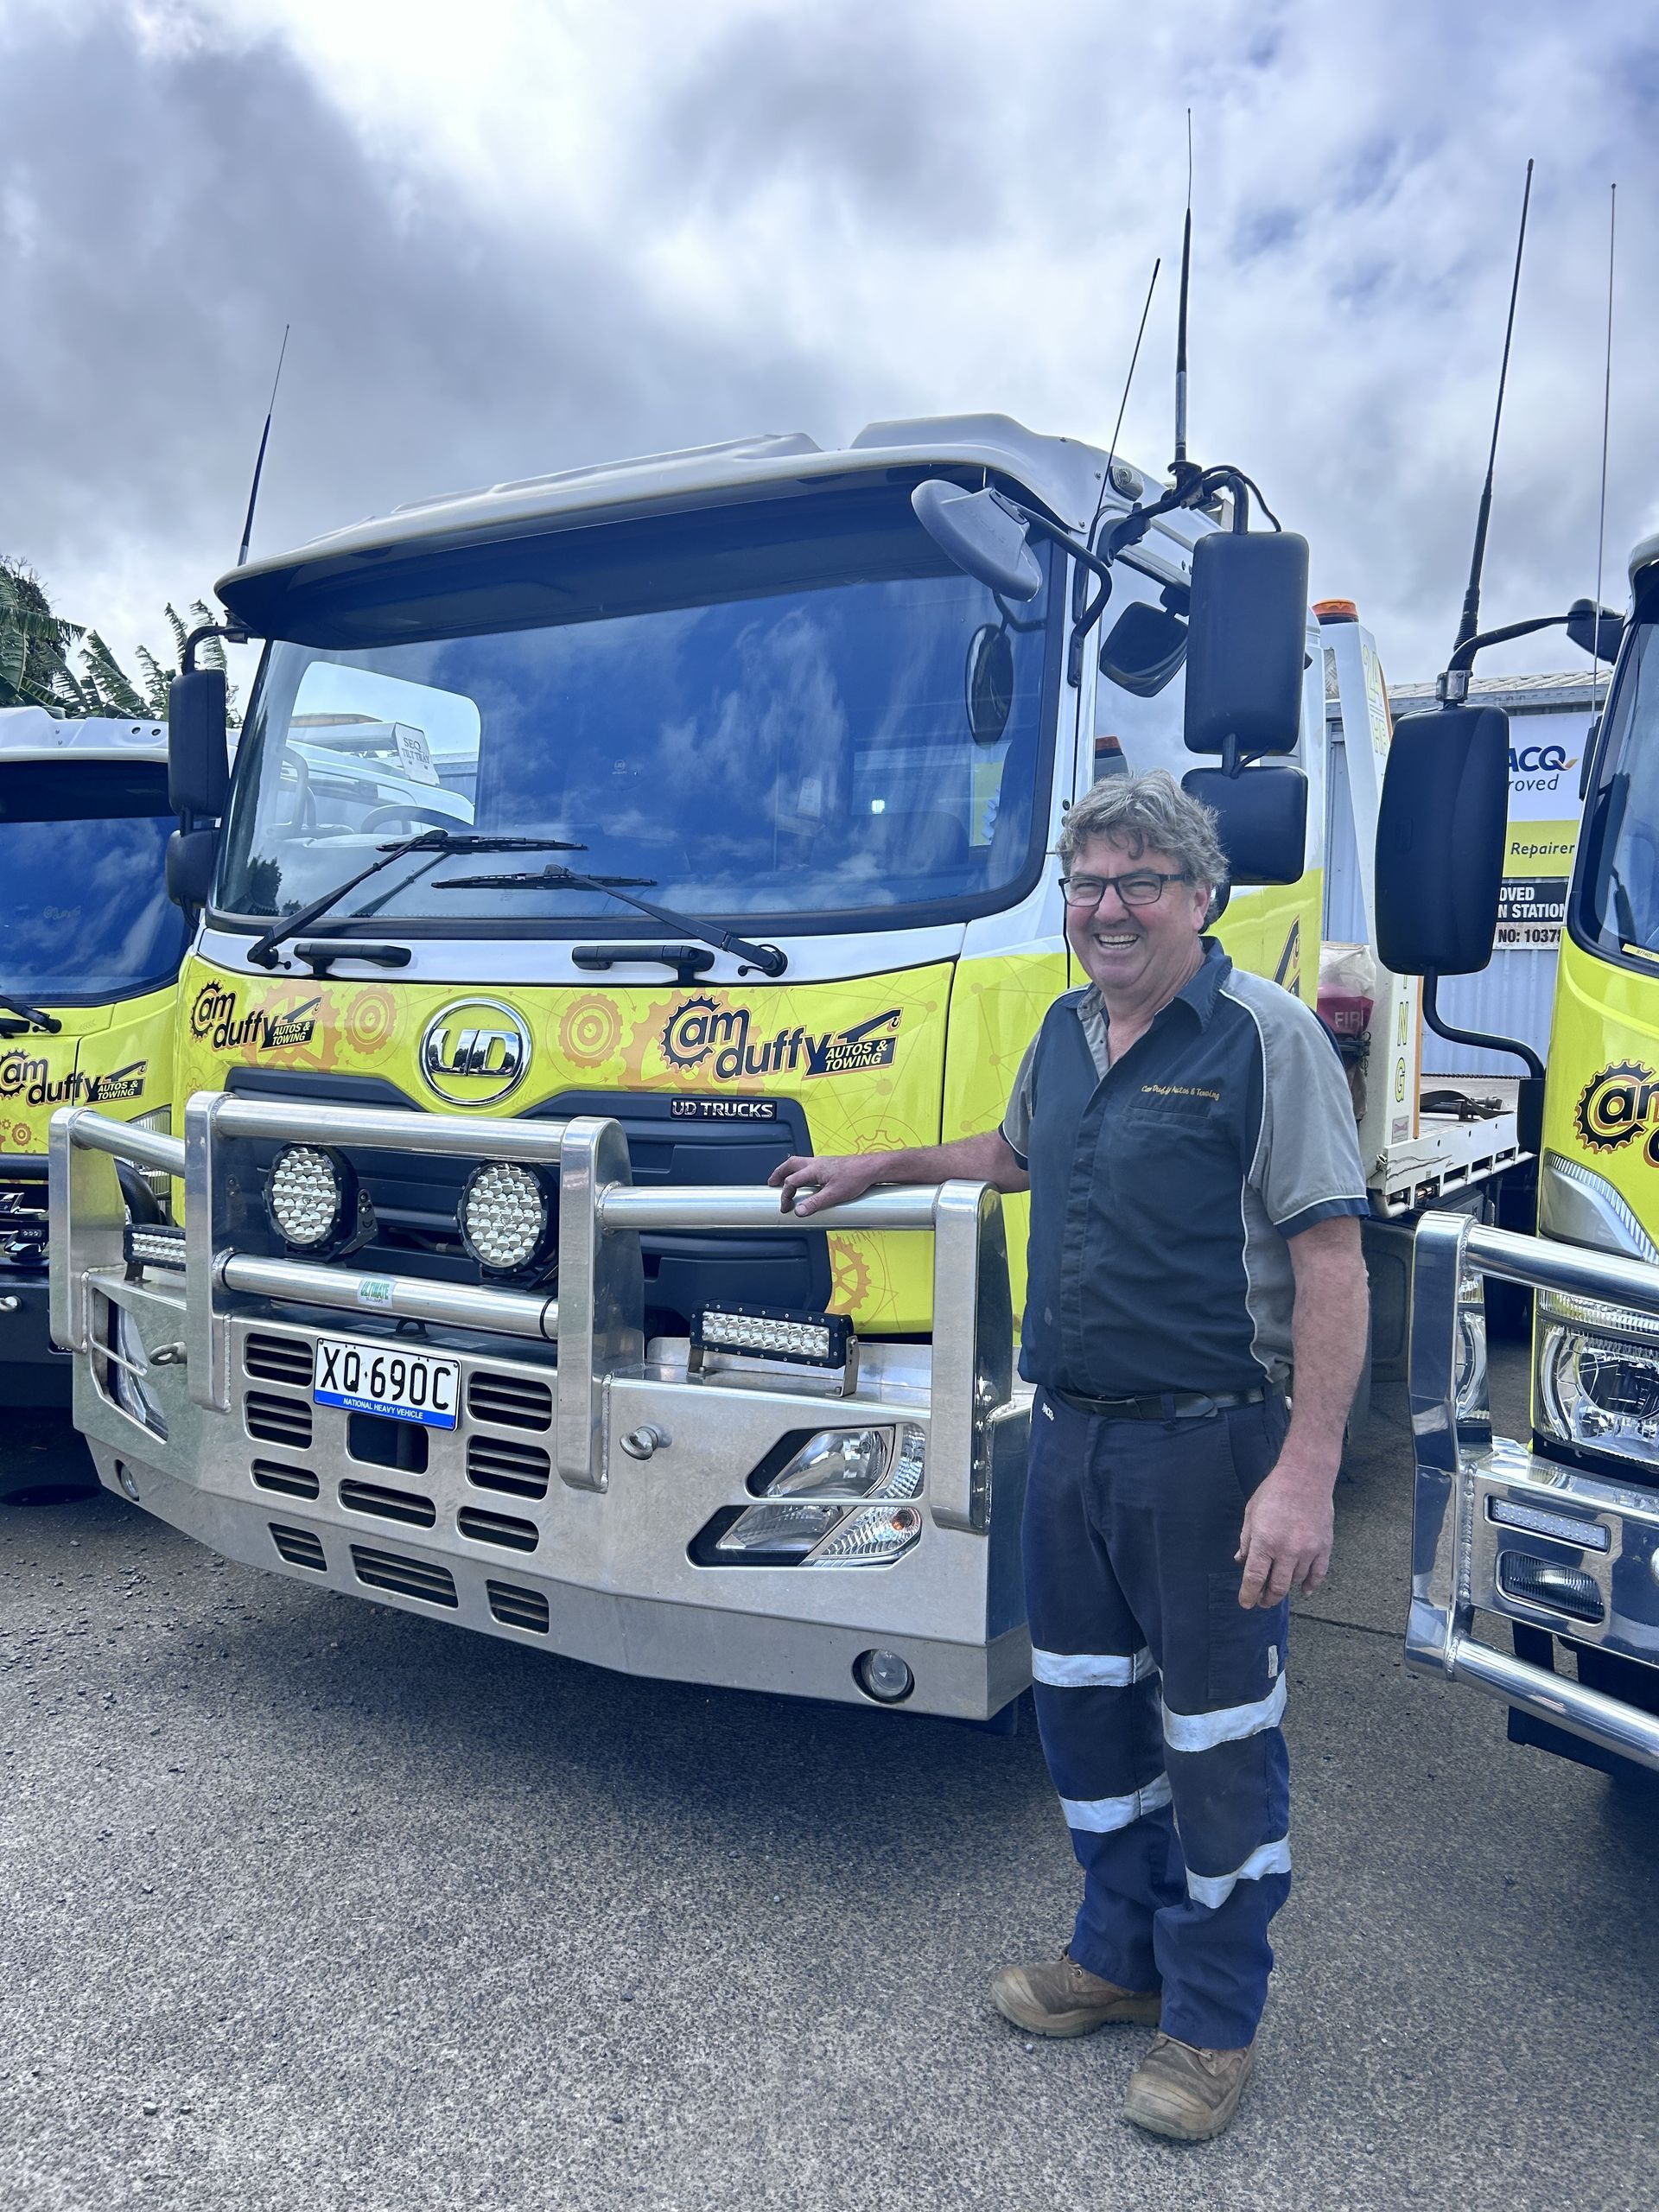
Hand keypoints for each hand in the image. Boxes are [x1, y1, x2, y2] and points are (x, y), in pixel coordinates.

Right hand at [767, 1153, 882, 1216]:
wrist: (871, 1168)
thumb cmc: (856, 1177)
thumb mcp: (834, 1195)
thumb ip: (815, 1204)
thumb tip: (799, 1212)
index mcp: (813, 1169)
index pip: (791, 1182)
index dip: (785, 1196)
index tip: (786, 1207)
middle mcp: (815, 1163)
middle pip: (790, 1165)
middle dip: (778, 1174)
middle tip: (772, 1184)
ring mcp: (822, 1162)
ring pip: (798, 1163)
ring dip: (788, 1171)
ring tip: (784, 1181)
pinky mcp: (828, 1165)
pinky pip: (808, 1165)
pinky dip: (800, 1171)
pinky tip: (805, 1179)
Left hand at [1235, 1460, 1335, 1607]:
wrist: (1306, 1477)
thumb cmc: (1274, 1492)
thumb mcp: (1251, 1513)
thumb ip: (1246, 1540)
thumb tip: (1241, 1561)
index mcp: (1265, 1541)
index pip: (1254, 1578)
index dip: (1248, 1595)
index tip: (1246, 1604)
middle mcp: (1287, 1550)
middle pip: (1277, 1587)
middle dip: (1267, 1598)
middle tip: (1262, 1601)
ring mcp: (1308, 1550)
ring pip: (1296, 1581)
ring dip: (1286, 1588)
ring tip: (1278, 1588)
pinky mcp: (1324, 1547)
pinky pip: (1318, 1574)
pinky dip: (1310, 1585)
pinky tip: (1304, 1590)